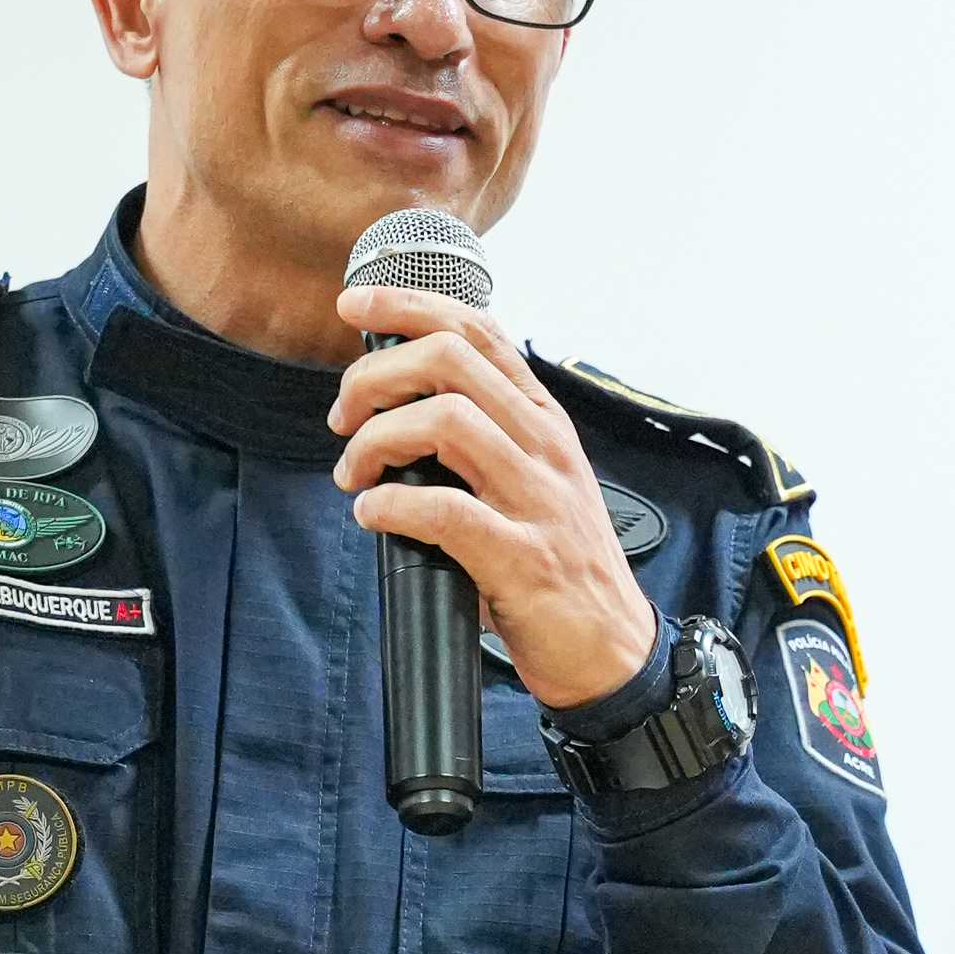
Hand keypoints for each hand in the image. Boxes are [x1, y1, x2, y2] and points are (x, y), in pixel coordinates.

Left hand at [331, 287, 660, 712]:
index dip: (408, 305)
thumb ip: (483, 440)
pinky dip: (390, 506)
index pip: (477, 332)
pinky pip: (442, 510)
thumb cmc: (559, 567)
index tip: (354, 303)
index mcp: (542, 421)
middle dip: (374, 376)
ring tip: (355, 474)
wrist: (612, 650)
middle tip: (342, 417)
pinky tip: (374, 515)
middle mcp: (543, 447)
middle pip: (449, 361)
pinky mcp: (521, 557)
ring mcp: (536, 499)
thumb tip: (396, 414)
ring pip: (443, 422)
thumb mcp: (533, 481)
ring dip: (376, 441)